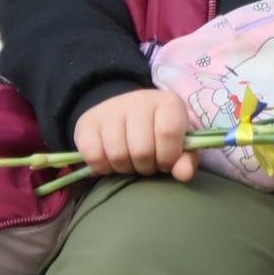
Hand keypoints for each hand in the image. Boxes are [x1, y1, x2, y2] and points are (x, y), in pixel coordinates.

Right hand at [72, 87, 195, 181]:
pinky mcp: (87, 122)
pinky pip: (94, 156)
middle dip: (146, 166)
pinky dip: (103, 167)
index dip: (167, 157)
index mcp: (167, 103)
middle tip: (147, 162)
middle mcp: (137, 100)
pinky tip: (111, 160)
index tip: (165, 161)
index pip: (167, 133)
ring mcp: (109, 109)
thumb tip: (183, 174)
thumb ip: (186, 160)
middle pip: (141, 150)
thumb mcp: (180, 145)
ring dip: (126, 168)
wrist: (128, 114)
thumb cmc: (159, 134)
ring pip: (117, 155)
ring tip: (131, 161)